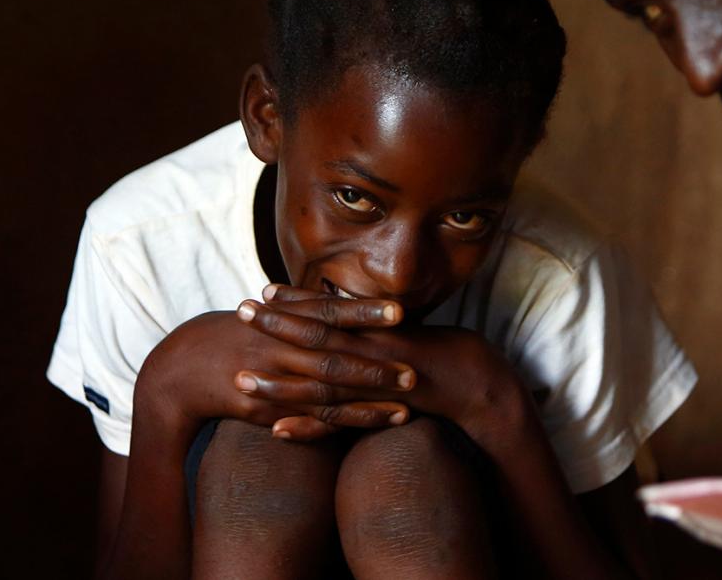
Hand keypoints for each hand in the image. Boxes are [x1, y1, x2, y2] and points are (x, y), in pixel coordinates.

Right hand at [137, 298, 410, 438]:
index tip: (401, 311)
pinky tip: (364, 429)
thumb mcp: (267, 313)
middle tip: (414, 372)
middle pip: (332, 358)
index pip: (329, 313)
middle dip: (375, 365)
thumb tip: (344, 297)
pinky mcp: (262, 411)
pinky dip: (335, 426)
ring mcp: (269, 382)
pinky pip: (304, 422)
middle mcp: (277, 350)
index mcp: (281, 320)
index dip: (365, 311)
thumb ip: (305, 306)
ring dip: (365, 403)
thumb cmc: (234, 334)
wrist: (177, 369)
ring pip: (323, 395)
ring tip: (405, 408)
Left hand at [239, 285, 527, 444]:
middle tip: (240, 311)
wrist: (481, 383)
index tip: (265, 290)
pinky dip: (309, 428)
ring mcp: (378, 380)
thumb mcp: (409, 335)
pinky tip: (277, 432)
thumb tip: (353, 318)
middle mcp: (375, 350)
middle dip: (277, 325)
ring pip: (321, 380)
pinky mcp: (384, 408)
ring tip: (240, 378)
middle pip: (318, 337)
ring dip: (279, 380)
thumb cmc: (447, 356)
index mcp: (379, 330)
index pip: (330, 312)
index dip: (296, 302)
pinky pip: (341, 421)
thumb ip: (379, 329)